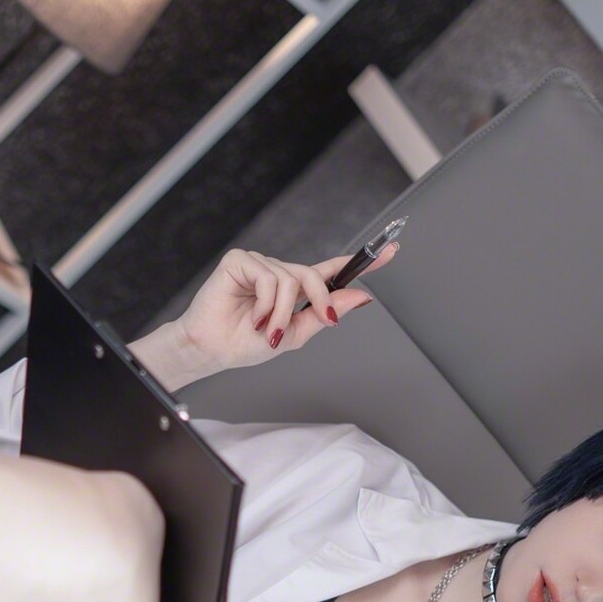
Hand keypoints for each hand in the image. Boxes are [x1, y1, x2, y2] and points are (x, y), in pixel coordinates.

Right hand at [173, 244, 397, 376]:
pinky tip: (251, 316)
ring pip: (291, 279)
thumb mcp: (293, 335)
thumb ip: (325, 314)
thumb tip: (360, 298)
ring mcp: (260, 264)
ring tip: (264, 329)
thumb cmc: (244, 344)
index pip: (331, 271)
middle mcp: (279, 272)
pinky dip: (264, 303)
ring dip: (282, 312)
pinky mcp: (240, 261)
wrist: (211, 350)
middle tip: (318, 319)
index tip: (391, 251)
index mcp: (294, 290)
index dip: (361, 262)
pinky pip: (268, 276)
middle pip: (313, 275)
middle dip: (320, 300)